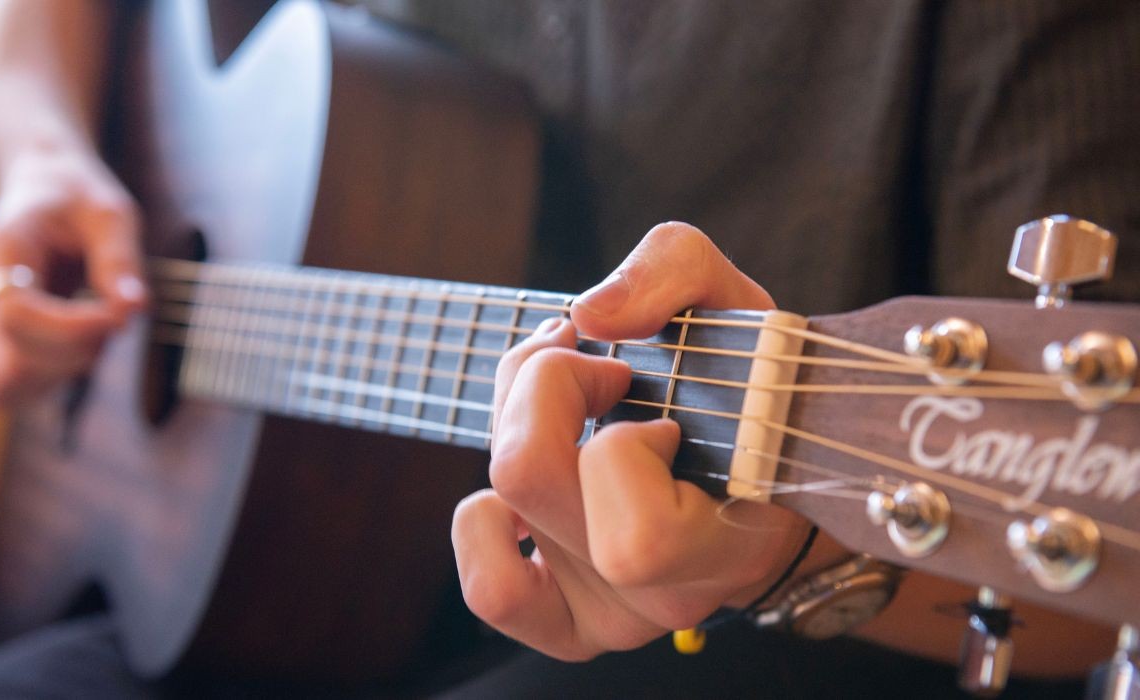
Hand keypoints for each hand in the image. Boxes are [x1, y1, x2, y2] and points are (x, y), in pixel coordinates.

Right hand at [0, 149, 146, 408]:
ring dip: (67, 370)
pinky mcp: (0, 344)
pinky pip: (16, 388)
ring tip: (97, 326)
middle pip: (7, 365)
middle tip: (110, 319)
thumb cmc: (79, 197)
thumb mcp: (111, 213)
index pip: (15, 315)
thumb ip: (120, 259)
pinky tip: (85, 342)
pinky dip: (57, 376)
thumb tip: (133, 310)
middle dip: (73, 355)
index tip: (120, 315)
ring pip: (8, 387)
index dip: (72, 328)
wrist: (45, 188)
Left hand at [452, 222, 811, 660]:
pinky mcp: (576, 623)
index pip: (640, 535)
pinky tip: (522, 490)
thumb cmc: (751, 384)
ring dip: (514, 430)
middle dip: (546, 386)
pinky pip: (493, 592)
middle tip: (597, 367)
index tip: (646, 392)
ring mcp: (618, 616)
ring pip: (503, 510)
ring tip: (561, 409)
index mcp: (727, 540)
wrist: (777, 462)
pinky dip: (482, 526)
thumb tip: (590, 314)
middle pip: (529, 479)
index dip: (620, 443)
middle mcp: (669, 596)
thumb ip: (672, 272)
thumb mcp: (729, 299)